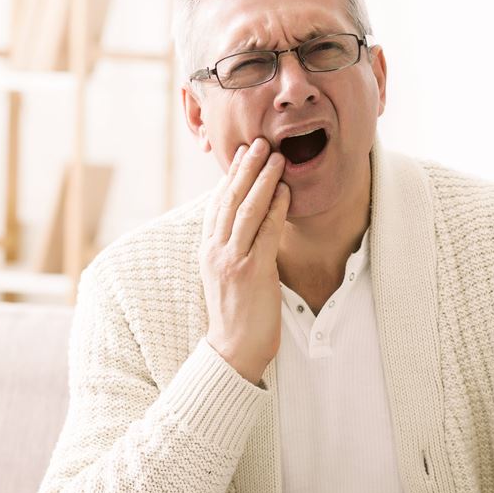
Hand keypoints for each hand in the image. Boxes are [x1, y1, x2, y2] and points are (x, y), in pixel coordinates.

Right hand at [199, 136, 289, 383]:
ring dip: (262, 179)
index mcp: (207, 251)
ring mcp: (232, 260)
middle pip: (229, 199)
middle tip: (259, 141)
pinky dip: (276, 208)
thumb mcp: (227, 277)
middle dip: (245, 168)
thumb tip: (248, 230)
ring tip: (275, 156)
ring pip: (246, 209)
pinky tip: (285, 191)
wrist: (232, 351)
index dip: (230, 177)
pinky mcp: (252, 271)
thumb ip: (233, 251)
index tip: (241, 154)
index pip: (217, 205)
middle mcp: (215, 251)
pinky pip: (266, 232)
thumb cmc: (236, 317)